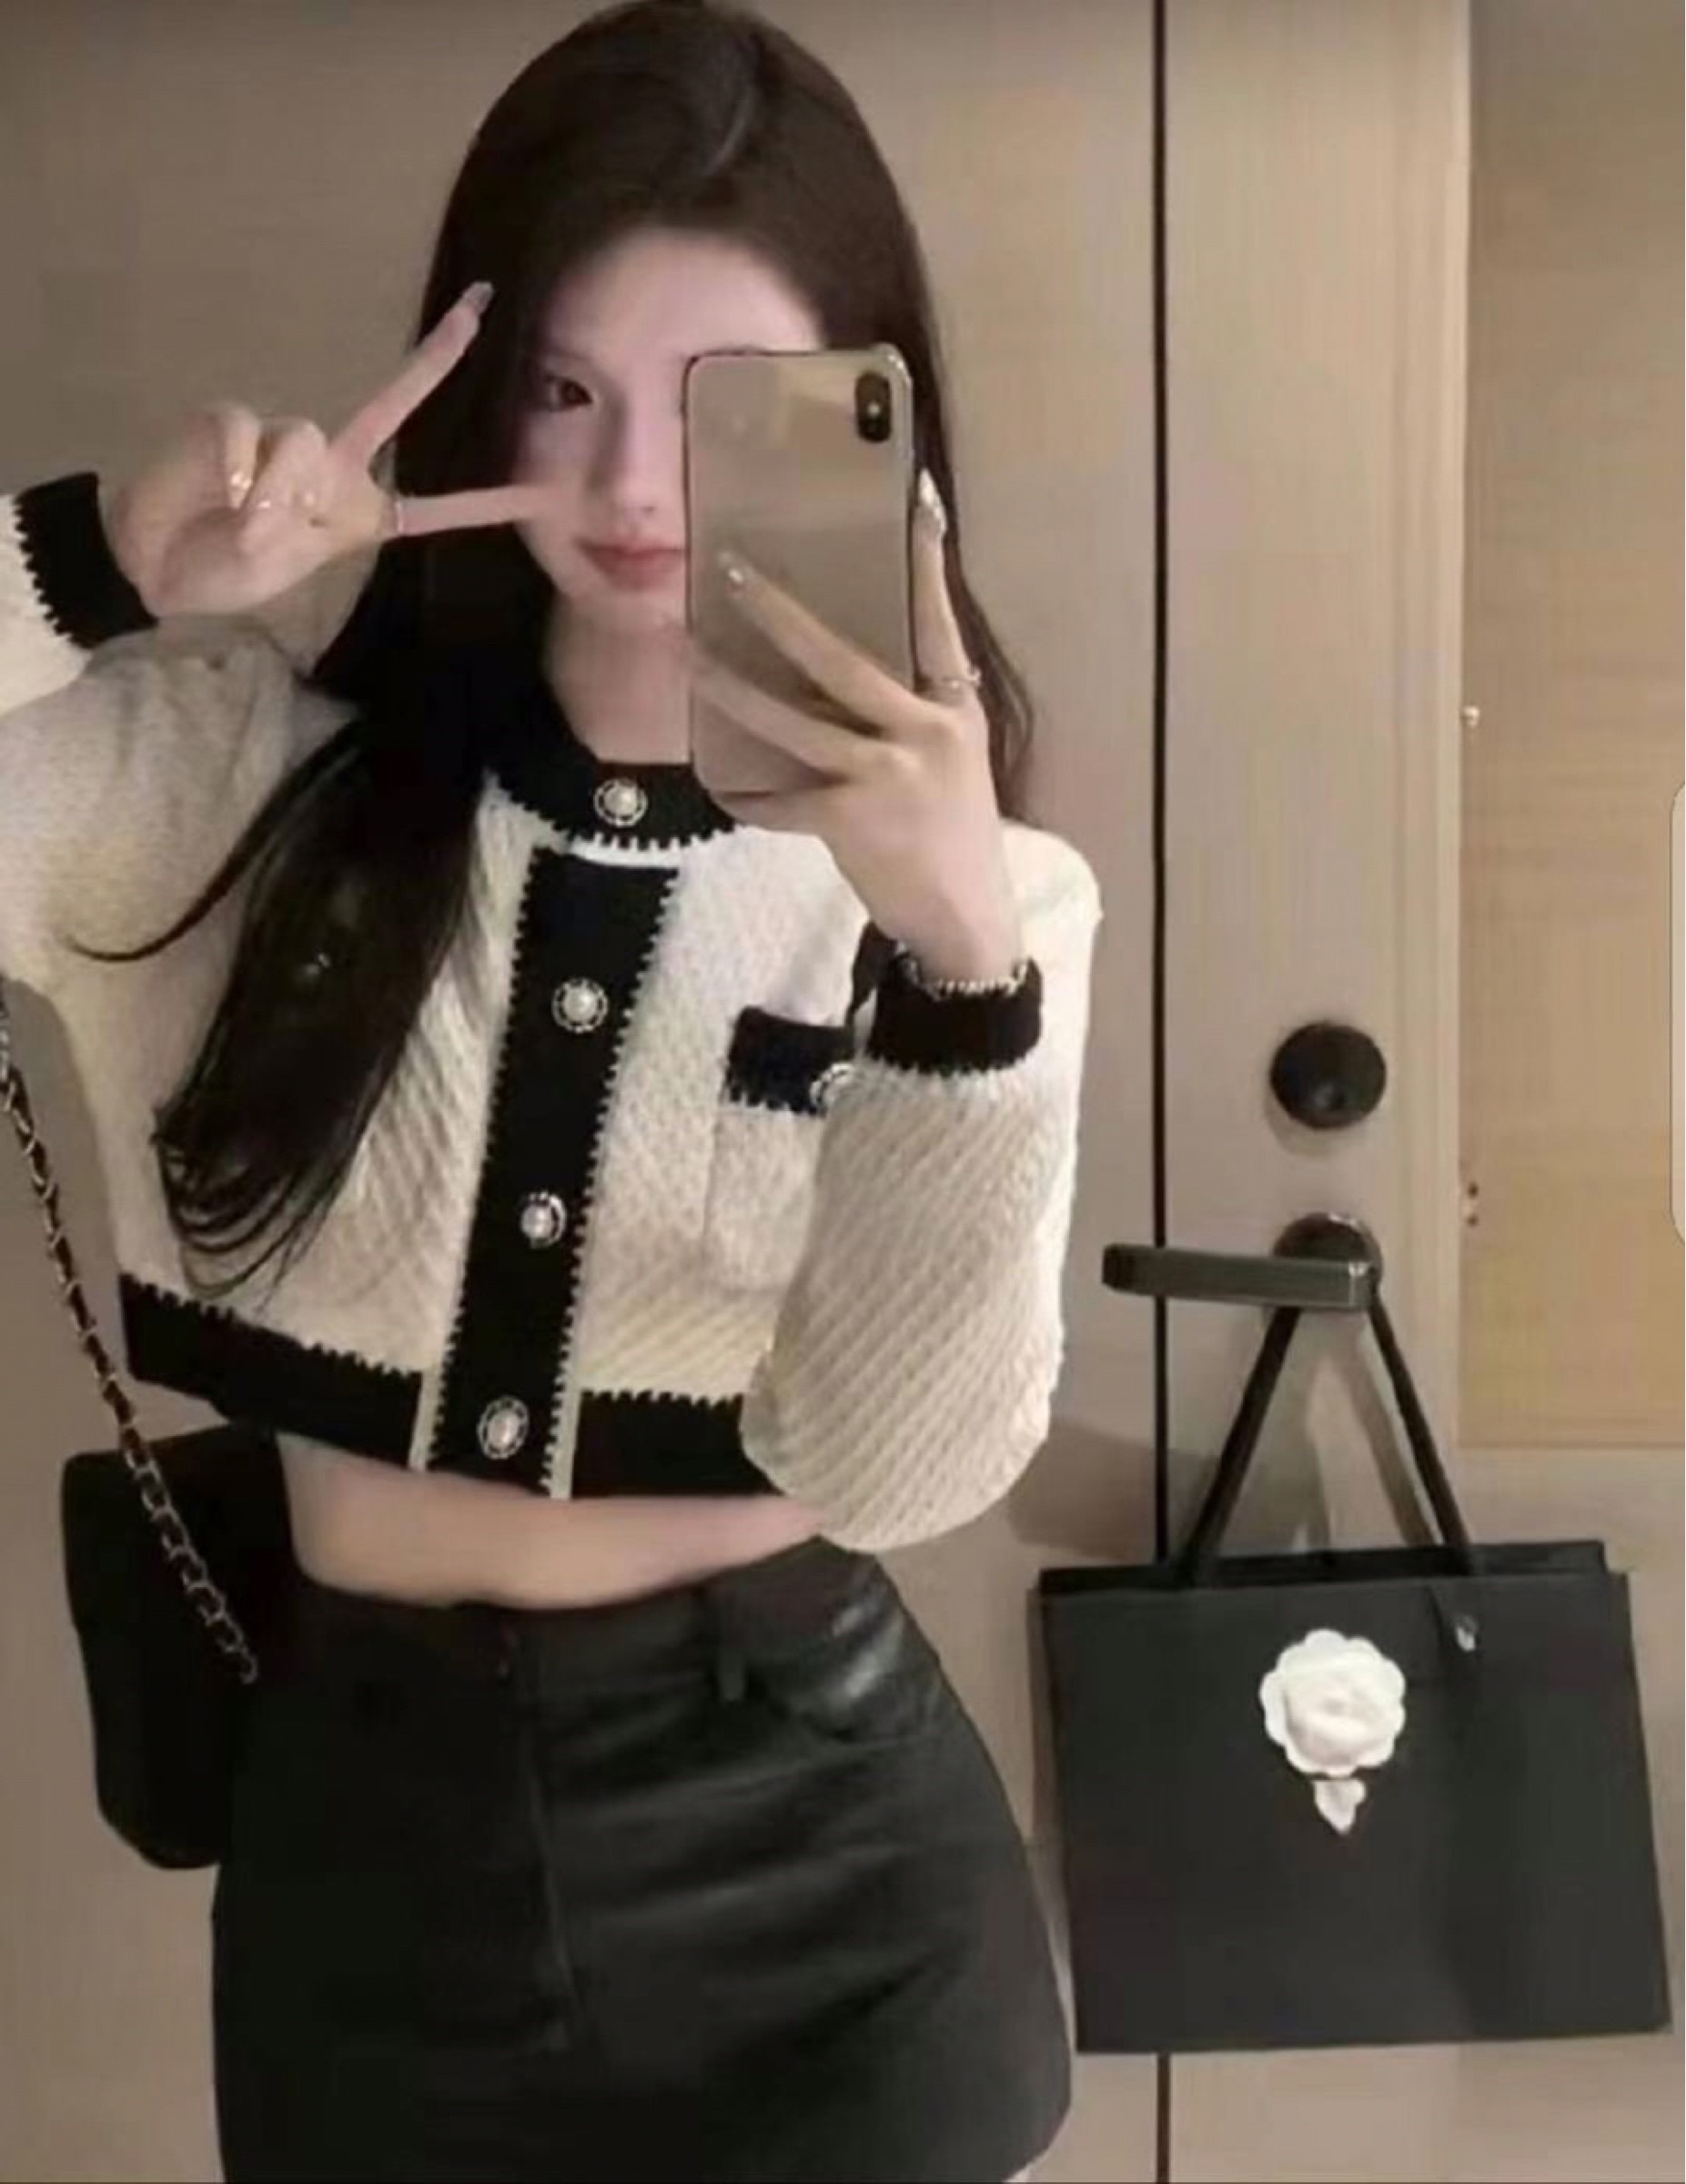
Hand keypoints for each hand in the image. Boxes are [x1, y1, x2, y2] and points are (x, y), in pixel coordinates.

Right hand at [103, 283, 552, 620]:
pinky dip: (234, 473)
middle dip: (438, 356)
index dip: (485, 504)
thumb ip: (303, 521)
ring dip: (274, 492)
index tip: (547, 498)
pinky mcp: (231, 421)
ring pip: (307, 439)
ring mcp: (281, 436)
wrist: (159, 563)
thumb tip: (285, 479)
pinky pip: (247, 437)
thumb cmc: (228, 567)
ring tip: (243, 521)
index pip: (434, 507)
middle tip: (479, 307)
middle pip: (394, 403)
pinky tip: (218, 493)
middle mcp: (331, 462)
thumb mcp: (287, 563)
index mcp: (358, 508)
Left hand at [691, 472, 1024, 980]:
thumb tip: (838, 677)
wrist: (965, 919)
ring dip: (733, 690)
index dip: (927, 561)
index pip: (939, 621)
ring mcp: (884, 773)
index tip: (915, 500)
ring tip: (690, 660)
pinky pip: (779, 799)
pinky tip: (727, 790)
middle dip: (777, 614)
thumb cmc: (953, 837)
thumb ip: (907, 717)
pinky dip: (751, 799)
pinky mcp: (848, 818)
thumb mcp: (952, 762)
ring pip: (791, 720)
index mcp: (955, 709)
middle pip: (839, 658)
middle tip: (729, 572)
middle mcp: (924, 730)